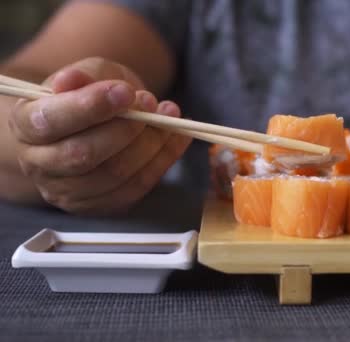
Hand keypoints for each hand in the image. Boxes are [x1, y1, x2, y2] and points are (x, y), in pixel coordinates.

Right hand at [8, 57, 191, 214]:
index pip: (50, 121)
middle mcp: (39, 164)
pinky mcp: (99, 205)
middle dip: (126, 128)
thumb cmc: (87, 95)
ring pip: (115, 174)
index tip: (125, 92)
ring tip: (169, 116)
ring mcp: (68, 191)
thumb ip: (85, 75)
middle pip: (83, 154)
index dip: (90, 107)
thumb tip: (73, 80)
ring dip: (151, 144)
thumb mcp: (88, 74)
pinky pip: (137, 187)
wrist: (94, 124)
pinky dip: (164, 159)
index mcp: (26, 125)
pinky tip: (177, 137)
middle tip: (150, 104)